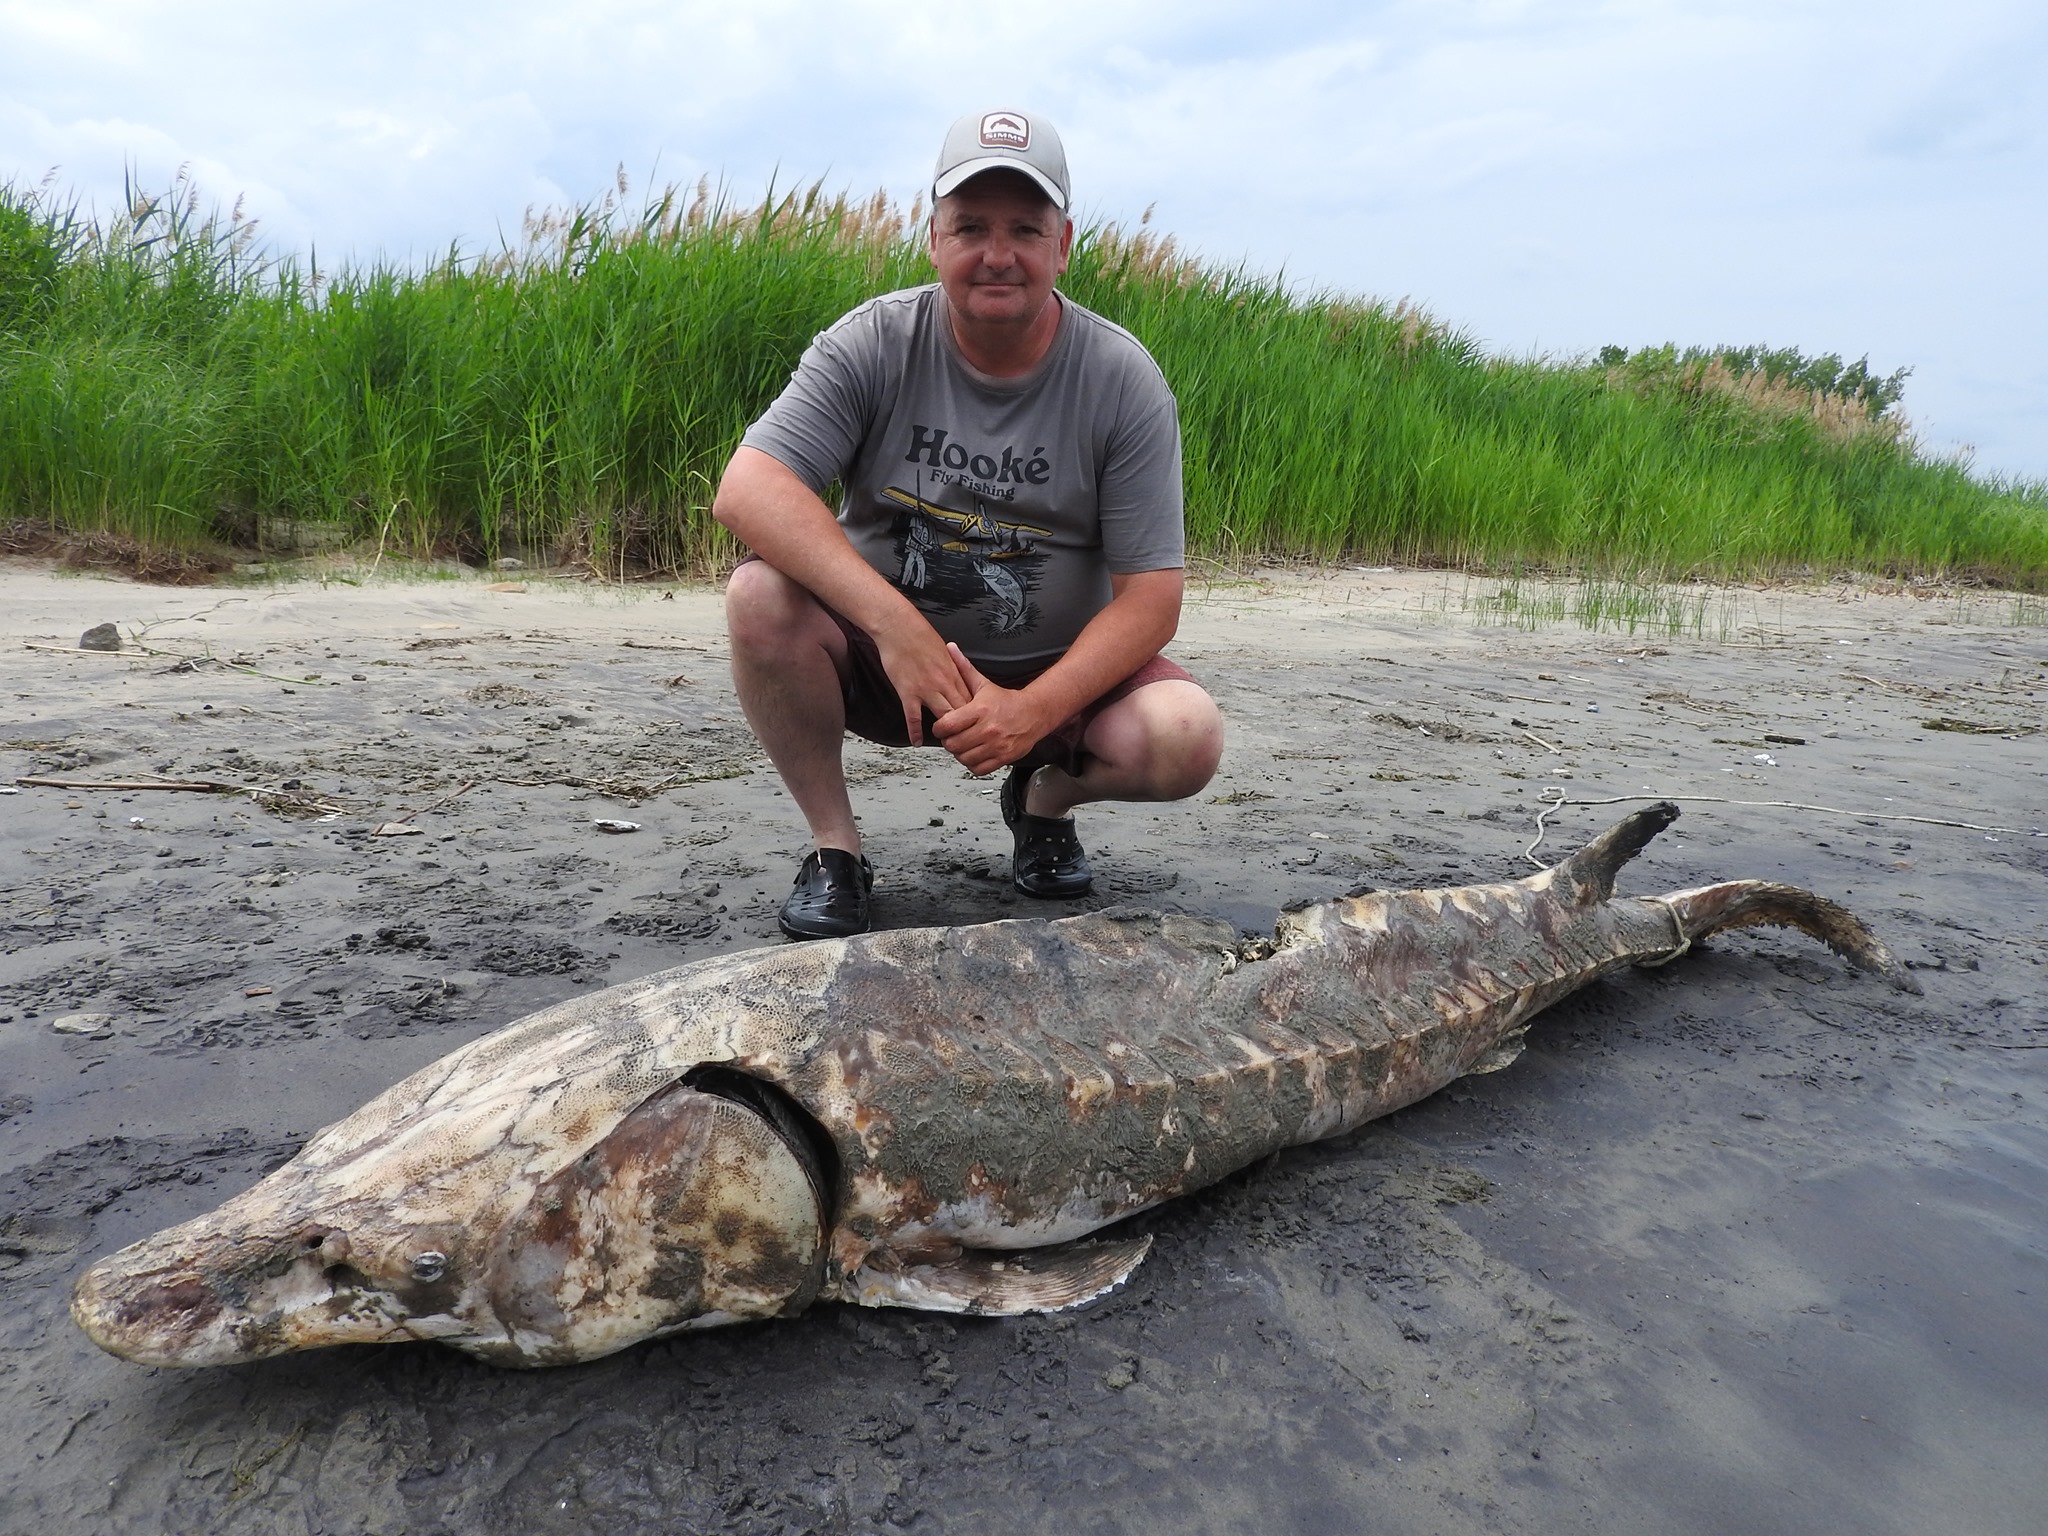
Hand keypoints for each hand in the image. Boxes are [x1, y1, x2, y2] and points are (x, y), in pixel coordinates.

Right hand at [873, 624, 972, 746]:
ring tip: (947, 742)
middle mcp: (943, 683)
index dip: (975, 715)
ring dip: (946, 731)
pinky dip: (915, 731)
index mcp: (953, 673)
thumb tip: (958, 677)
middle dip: (966, 727)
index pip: (970, 699)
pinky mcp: (908, 692)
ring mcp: (926, 689)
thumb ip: (952, 668)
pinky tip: (917, 741)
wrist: (899, 627)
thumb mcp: (943, 652)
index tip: (978, 725)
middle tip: (967, 740)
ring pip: (943, 715)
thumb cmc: (919, 636)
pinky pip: (913, 717)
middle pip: (961, 711)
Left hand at [932, 644, 1053, 774]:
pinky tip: (974, 754)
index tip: (943, 726)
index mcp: (980, 710)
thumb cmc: (1006, 701)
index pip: (946, 725)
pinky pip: (978, 769)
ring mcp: (996, 745)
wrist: (1034, 713)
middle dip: (949, 741)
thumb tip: (950, 648)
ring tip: (964, 745)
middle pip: (952, 744)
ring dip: (960, 754)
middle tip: (952, 736)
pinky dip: (973, 764)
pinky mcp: (1003, 757)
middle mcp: (988, 729)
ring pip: (964, 758)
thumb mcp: (983, 684)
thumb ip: (964, 668)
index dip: (940, 727)